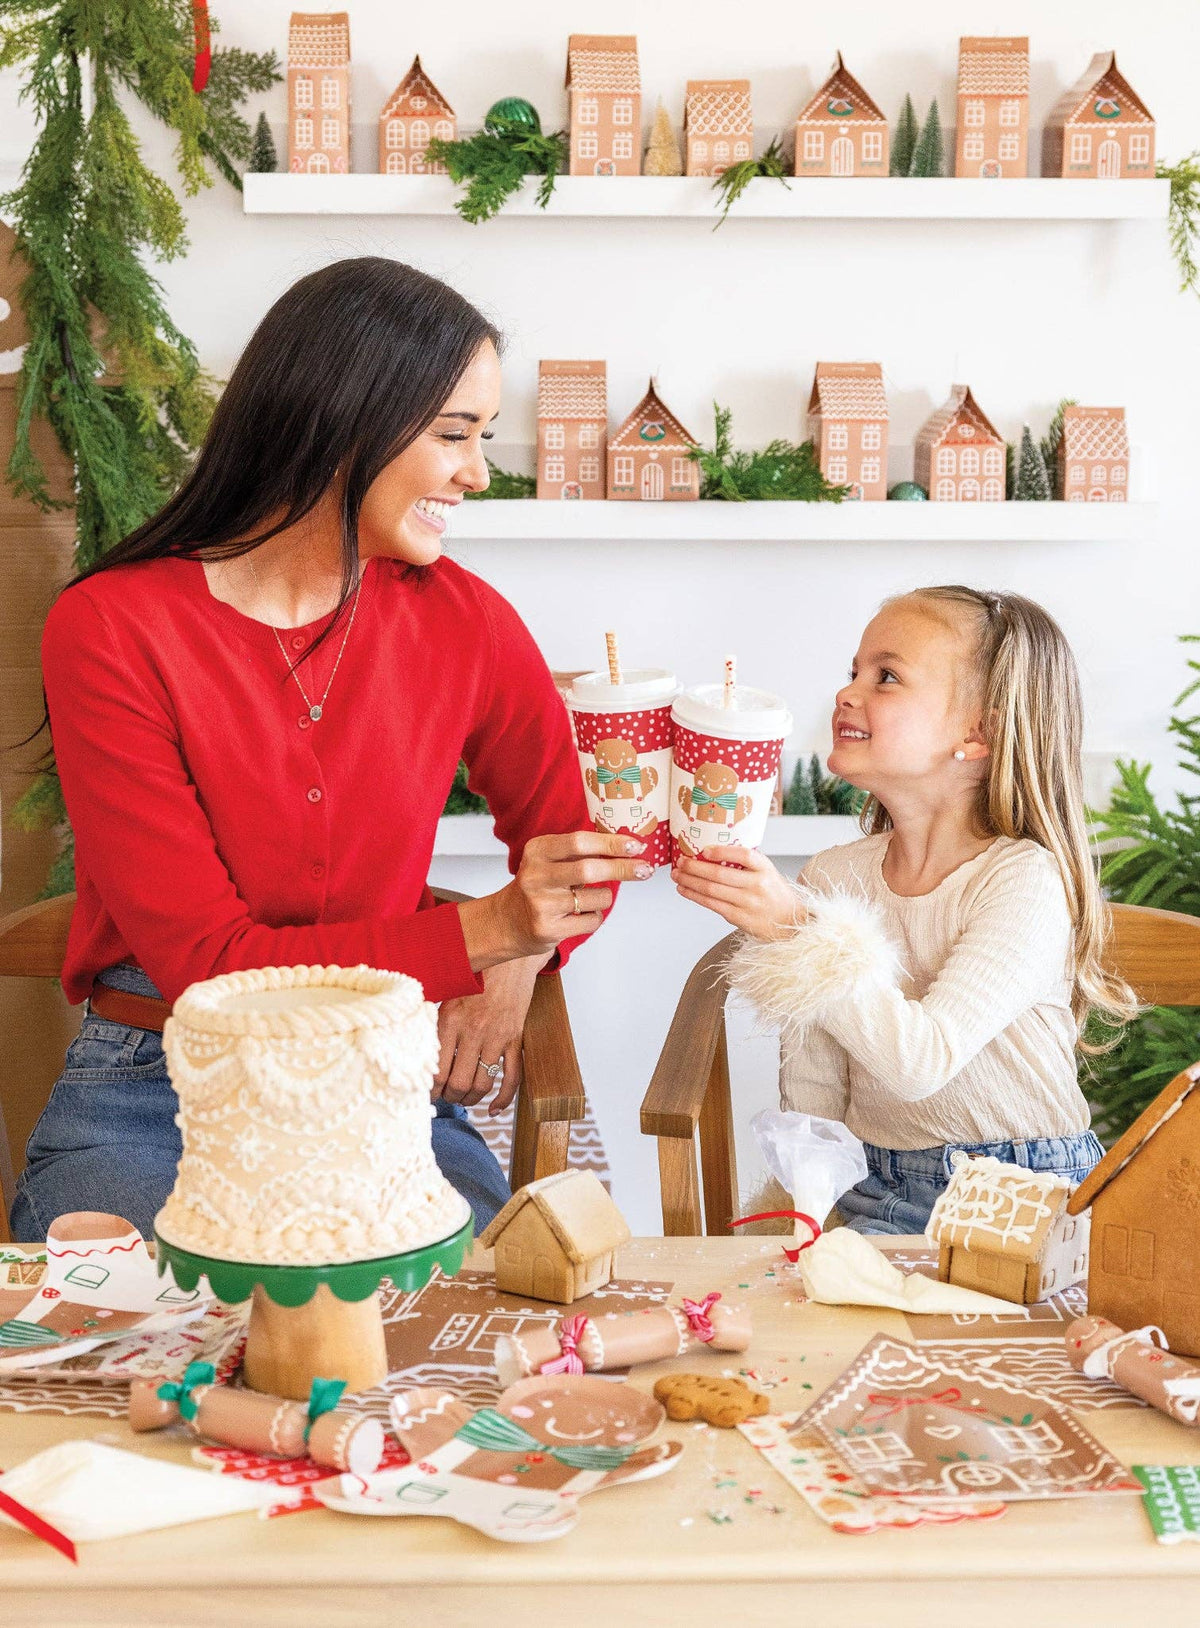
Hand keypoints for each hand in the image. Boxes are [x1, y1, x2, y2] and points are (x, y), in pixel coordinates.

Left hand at [435, 954, 544, 1115]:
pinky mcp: (515, 1039)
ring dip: (470, 1100)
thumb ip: (431, 1015)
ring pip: (482, 1084)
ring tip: (461, 1100)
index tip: (425, 1093)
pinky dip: (503, 1099)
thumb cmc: (474, 971)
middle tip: (442, 1098)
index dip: (429, 1089)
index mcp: (451, 1020)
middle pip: (458, 1083)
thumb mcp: (446, 989)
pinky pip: (513, 1077)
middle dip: (448, 1098)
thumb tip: (409, 1039)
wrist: (510, 955)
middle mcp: (474, 1031)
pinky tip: (494, 1110)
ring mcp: (498, 1037)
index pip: (435, 1069)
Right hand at [459, 831, 653, 967]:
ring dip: (605, 898)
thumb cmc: (539, 886)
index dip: (611, 843)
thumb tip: (628, 846)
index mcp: (537, 851)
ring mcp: (540, 904)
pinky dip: (595, 917)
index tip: (636, 846)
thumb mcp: (550, 860)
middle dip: (623, 868)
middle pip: (589, 869)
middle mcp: (535, 875)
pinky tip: (579, 915)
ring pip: (596, 898)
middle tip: (645, 869)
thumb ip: (579, 852)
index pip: (579, 841)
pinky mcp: (546, 929)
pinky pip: (591, 921)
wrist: (507, 922)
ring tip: (592, 899)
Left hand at [671, 846, 806, 940]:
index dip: (722, 851)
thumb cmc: (775, 895)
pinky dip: (695, 896)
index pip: (744, 855)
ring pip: (711, 890)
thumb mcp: (768, 872)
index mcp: (766, 869)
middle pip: (720, 874)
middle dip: (694, 867)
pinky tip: (684, 890)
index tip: (704, 849)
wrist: (791, 924)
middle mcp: (758, 885)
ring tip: (677, 875)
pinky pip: (712, 905)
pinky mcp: (740, 918)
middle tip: (680, 861)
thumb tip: (711, 851)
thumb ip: (746, 863)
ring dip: (690, 881)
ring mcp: (748, 903)